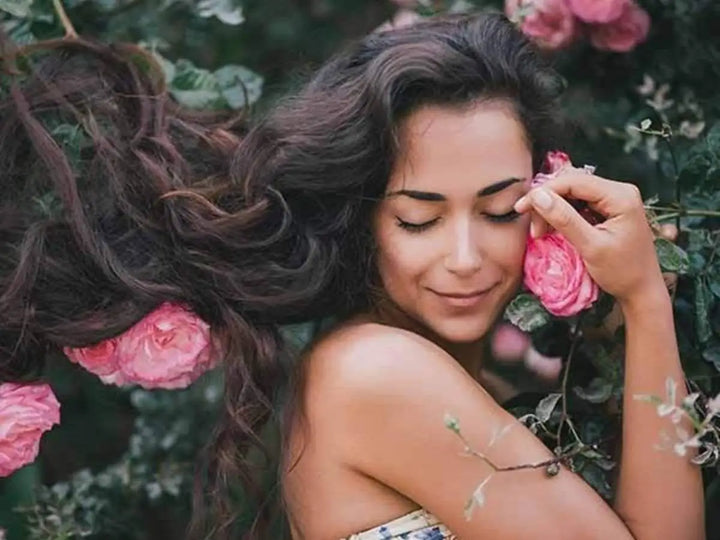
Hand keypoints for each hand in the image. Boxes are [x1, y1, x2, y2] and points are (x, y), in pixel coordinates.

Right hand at [514, 172, 666, 306]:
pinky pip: (579, 204)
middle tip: (534, 228)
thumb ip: (564, 219)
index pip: (573, 181)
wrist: (643, 291)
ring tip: (541, 232)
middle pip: (572, 184)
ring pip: (573, 194)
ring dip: (553, 210)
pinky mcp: (610, 210)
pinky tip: (554, 230)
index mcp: (620, 196)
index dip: (543, 192)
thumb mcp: (591, 246)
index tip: (520, 208)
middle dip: (547, 202)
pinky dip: (563, 215)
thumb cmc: (622, 272)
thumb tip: (538, 196)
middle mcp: (619, 191)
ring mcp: (615, 200)